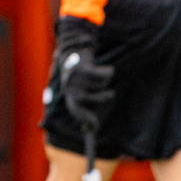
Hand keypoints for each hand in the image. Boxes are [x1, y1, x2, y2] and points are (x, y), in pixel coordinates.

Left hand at [46, 15, 114, 140]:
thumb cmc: (83, 76)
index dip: (86, 120)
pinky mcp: (82, 67)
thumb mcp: (83, 91)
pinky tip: (105, 68)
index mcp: (71, 95)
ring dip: (104, 82)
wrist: (74, 49)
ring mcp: (75, 78)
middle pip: (84, 101)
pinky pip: (101, 74)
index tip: (95, 127)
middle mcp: (71, 88)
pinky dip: (107, 71)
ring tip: (102, 77)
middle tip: (110, 94)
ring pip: (98, 86)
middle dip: (98, 100)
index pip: (77, 112)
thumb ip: (86, 109)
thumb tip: (87, 130)